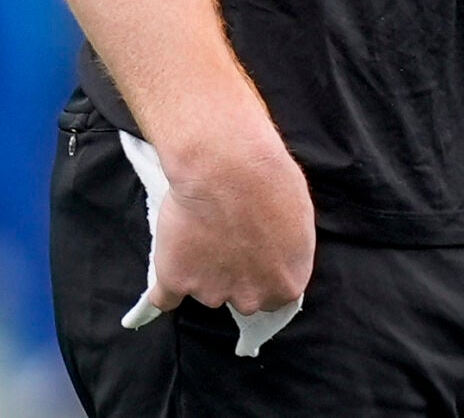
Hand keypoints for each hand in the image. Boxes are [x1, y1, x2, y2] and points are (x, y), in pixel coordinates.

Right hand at [143, 118, 314, 316]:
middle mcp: (251, 297)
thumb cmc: (268, 179)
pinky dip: (164, 290)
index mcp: (286, 283)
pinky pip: (164, 298)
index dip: (264, 273)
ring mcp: (211, 292)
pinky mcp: (176, 281)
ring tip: (201, 229)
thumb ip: (287, 247)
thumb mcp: (299, 216)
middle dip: (236, 274)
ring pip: (204, 289)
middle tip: (228, 238)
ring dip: (202, 270)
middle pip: (242, 298)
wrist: (227, 165)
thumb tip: (277, 249)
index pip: (276, 297)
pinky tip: (168, 276)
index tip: (258, 256)